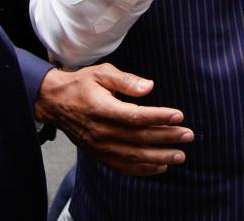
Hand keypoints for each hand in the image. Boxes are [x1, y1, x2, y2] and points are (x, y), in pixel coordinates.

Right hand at [34, 65, 191, 176]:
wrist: (55, 103)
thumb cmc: (81, 85)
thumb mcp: (102, 73)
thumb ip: (126, 80)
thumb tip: (149, 87)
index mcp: (102, 109)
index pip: (135, 117)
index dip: (158, 117)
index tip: (179, 116)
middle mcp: (101, 131)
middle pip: (139, 138)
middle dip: (166, 138)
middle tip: (188, 136)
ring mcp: (99, 147)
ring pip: (133, 156)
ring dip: (159, 157)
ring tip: (180, 155)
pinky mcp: (98, 155)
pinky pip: (123, 166)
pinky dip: (143, 169)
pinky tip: (160, 166)